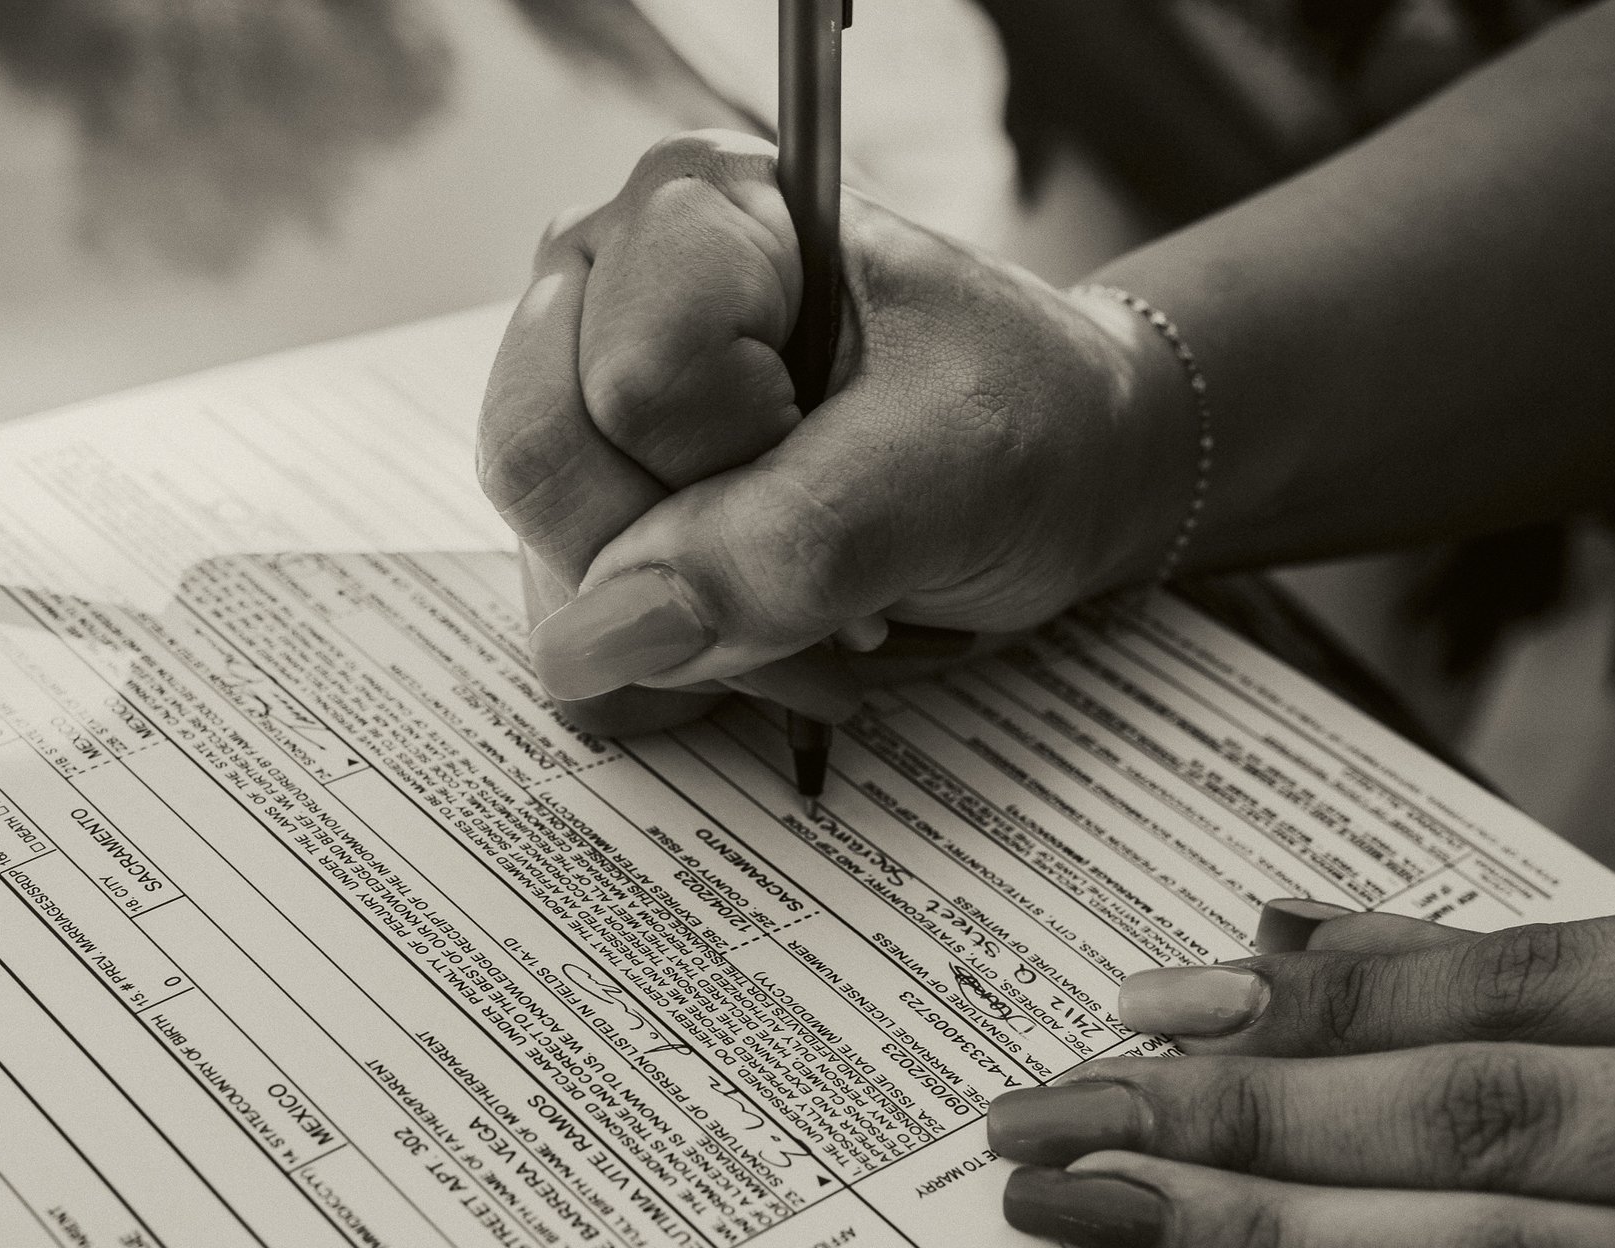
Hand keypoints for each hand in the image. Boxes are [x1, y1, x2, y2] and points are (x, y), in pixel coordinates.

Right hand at [474, 129, 1193, 733]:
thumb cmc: (1029, 425)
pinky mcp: (590, 503)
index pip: (631, 390)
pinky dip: (675, 668)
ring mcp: (580, 397)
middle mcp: (605, 284)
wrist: (1071, 471)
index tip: (851, 464)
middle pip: (543, 469)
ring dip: (695, 634)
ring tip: (819, 605)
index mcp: (694, 213)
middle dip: (695, 569)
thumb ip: (782, 547)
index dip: (739, 470)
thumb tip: (591, 641)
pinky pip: (568, 630)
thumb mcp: (946, 473)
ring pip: (547, 563)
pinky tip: (769, 631)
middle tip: (829, 568)